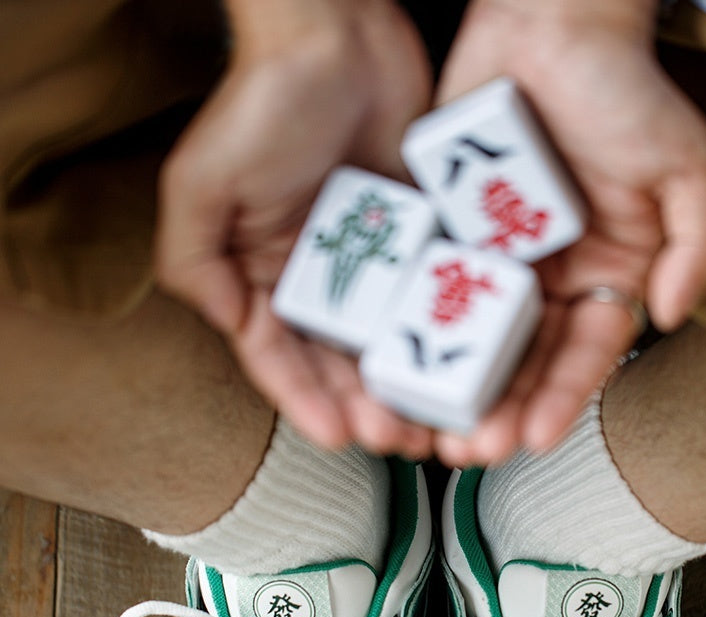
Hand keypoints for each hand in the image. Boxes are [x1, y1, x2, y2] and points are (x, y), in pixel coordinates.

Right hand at [155, 1, 436, 458]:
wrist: (338, 31)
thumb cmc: (261, 100)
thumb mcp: (201, 183)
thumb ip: (193, 262)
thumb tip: (226, 326)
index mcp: (265, 276)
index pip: (282, 357)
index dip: (306, 401)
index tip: (337, 435)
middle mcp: (319, 280)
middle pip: (343, 364)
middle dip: (368, 408)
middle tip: (398, 440)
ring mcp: (373, 263)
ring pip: (394, 344)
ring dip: (412, 389)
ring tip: (436, 423)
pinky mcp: (420, 240)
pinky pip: (435, 299)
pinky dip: (449, 338)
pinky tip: (467, 368)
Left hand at [431, 0, 705, 465]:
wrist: (549, 18)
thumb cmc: (625, 88)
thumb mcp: (688, 167)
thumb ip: (699, 245)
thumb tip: (669, 315)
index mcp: (606, 275)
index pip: (585, 354)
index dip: (563, 399)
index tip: (537, 438)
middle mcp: (549, 280)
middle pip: (523, 362)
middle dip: (500, 411)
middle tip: (474, 450)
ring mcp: (495, 261)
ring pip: (471, 341)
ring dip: (453, 391)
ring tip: (433, 431)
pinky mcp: (446, 235)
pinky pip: (427, 291)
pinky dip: (412, 334)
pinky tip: (395, 371)